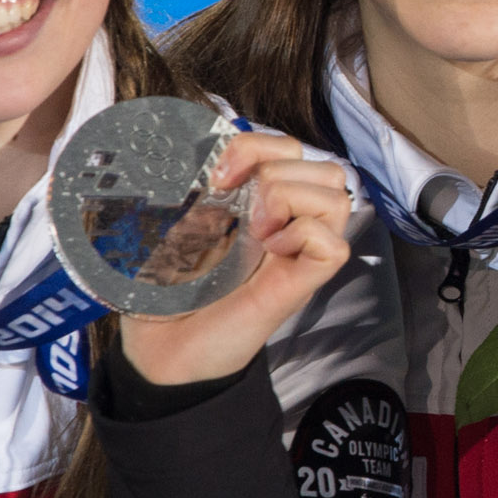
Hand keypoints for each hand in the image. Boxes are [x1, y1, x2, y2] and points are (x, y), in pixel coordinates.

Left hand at [118, 130, 357, 385]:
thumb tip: (191, 152)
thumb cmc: (164, 292)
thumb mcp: (172, 225)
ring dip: (293, 199)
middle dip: (278, 171)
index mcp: (256, 205)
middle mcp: (284, 226)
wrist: (160, 351)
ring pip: (337, 197)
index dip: (258, 146)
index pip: (289, 149)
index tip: (218, 176)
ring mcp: (295, 255)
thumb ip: (187, 187)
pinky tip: (272, 251)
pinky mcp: (298, 286)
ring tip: (259, 229)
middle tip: (241, 207)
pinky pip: (333, 245)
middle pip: (325, 169)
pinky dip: (305, 236)